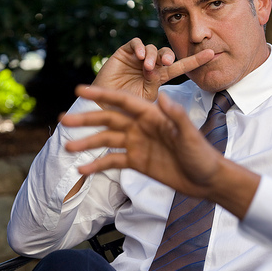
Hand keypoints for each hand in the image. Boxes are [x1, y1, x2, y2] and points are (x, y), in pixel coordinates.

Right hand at [61, 86, 259, 216]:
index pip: (123, 101)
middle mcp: (142, 126)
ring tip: (67, 148)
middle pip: (109, 119)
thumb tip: (162, 96)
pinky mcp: (137, 161)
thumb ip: (176, 117)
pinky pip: (113, 161)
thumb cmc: (202, 155)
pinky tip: (82, 169)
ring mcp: (138, 144)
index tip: (80, 90)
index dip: (101, 95)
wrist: (207, 180)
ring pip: (107, 140)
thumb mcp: (190, 136)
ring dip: (87, 143)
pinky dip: (98, 165)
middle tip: (64, 119)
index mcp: (152, 115)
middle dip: (87, 119)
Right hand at [92, 38, 213, 100]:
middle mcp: (150, 66)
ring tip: (147, 67)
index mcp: (159, 78)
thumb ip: (159, 94)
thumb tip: (169, 87)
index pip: (181, 67)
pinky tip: (140, 56)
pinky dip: (140, 47)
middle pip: (166, 54)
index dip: (195, 60)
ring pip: (153, 48)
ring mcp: (137, 59)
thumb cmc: (126, 110)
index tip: (212, 54)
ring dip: (153, 56)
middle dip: (169, 56)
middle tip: (166, 63)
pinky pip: (136, 43)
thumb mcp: (148, 104)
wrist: (104, 109)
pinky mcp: (124, 53)